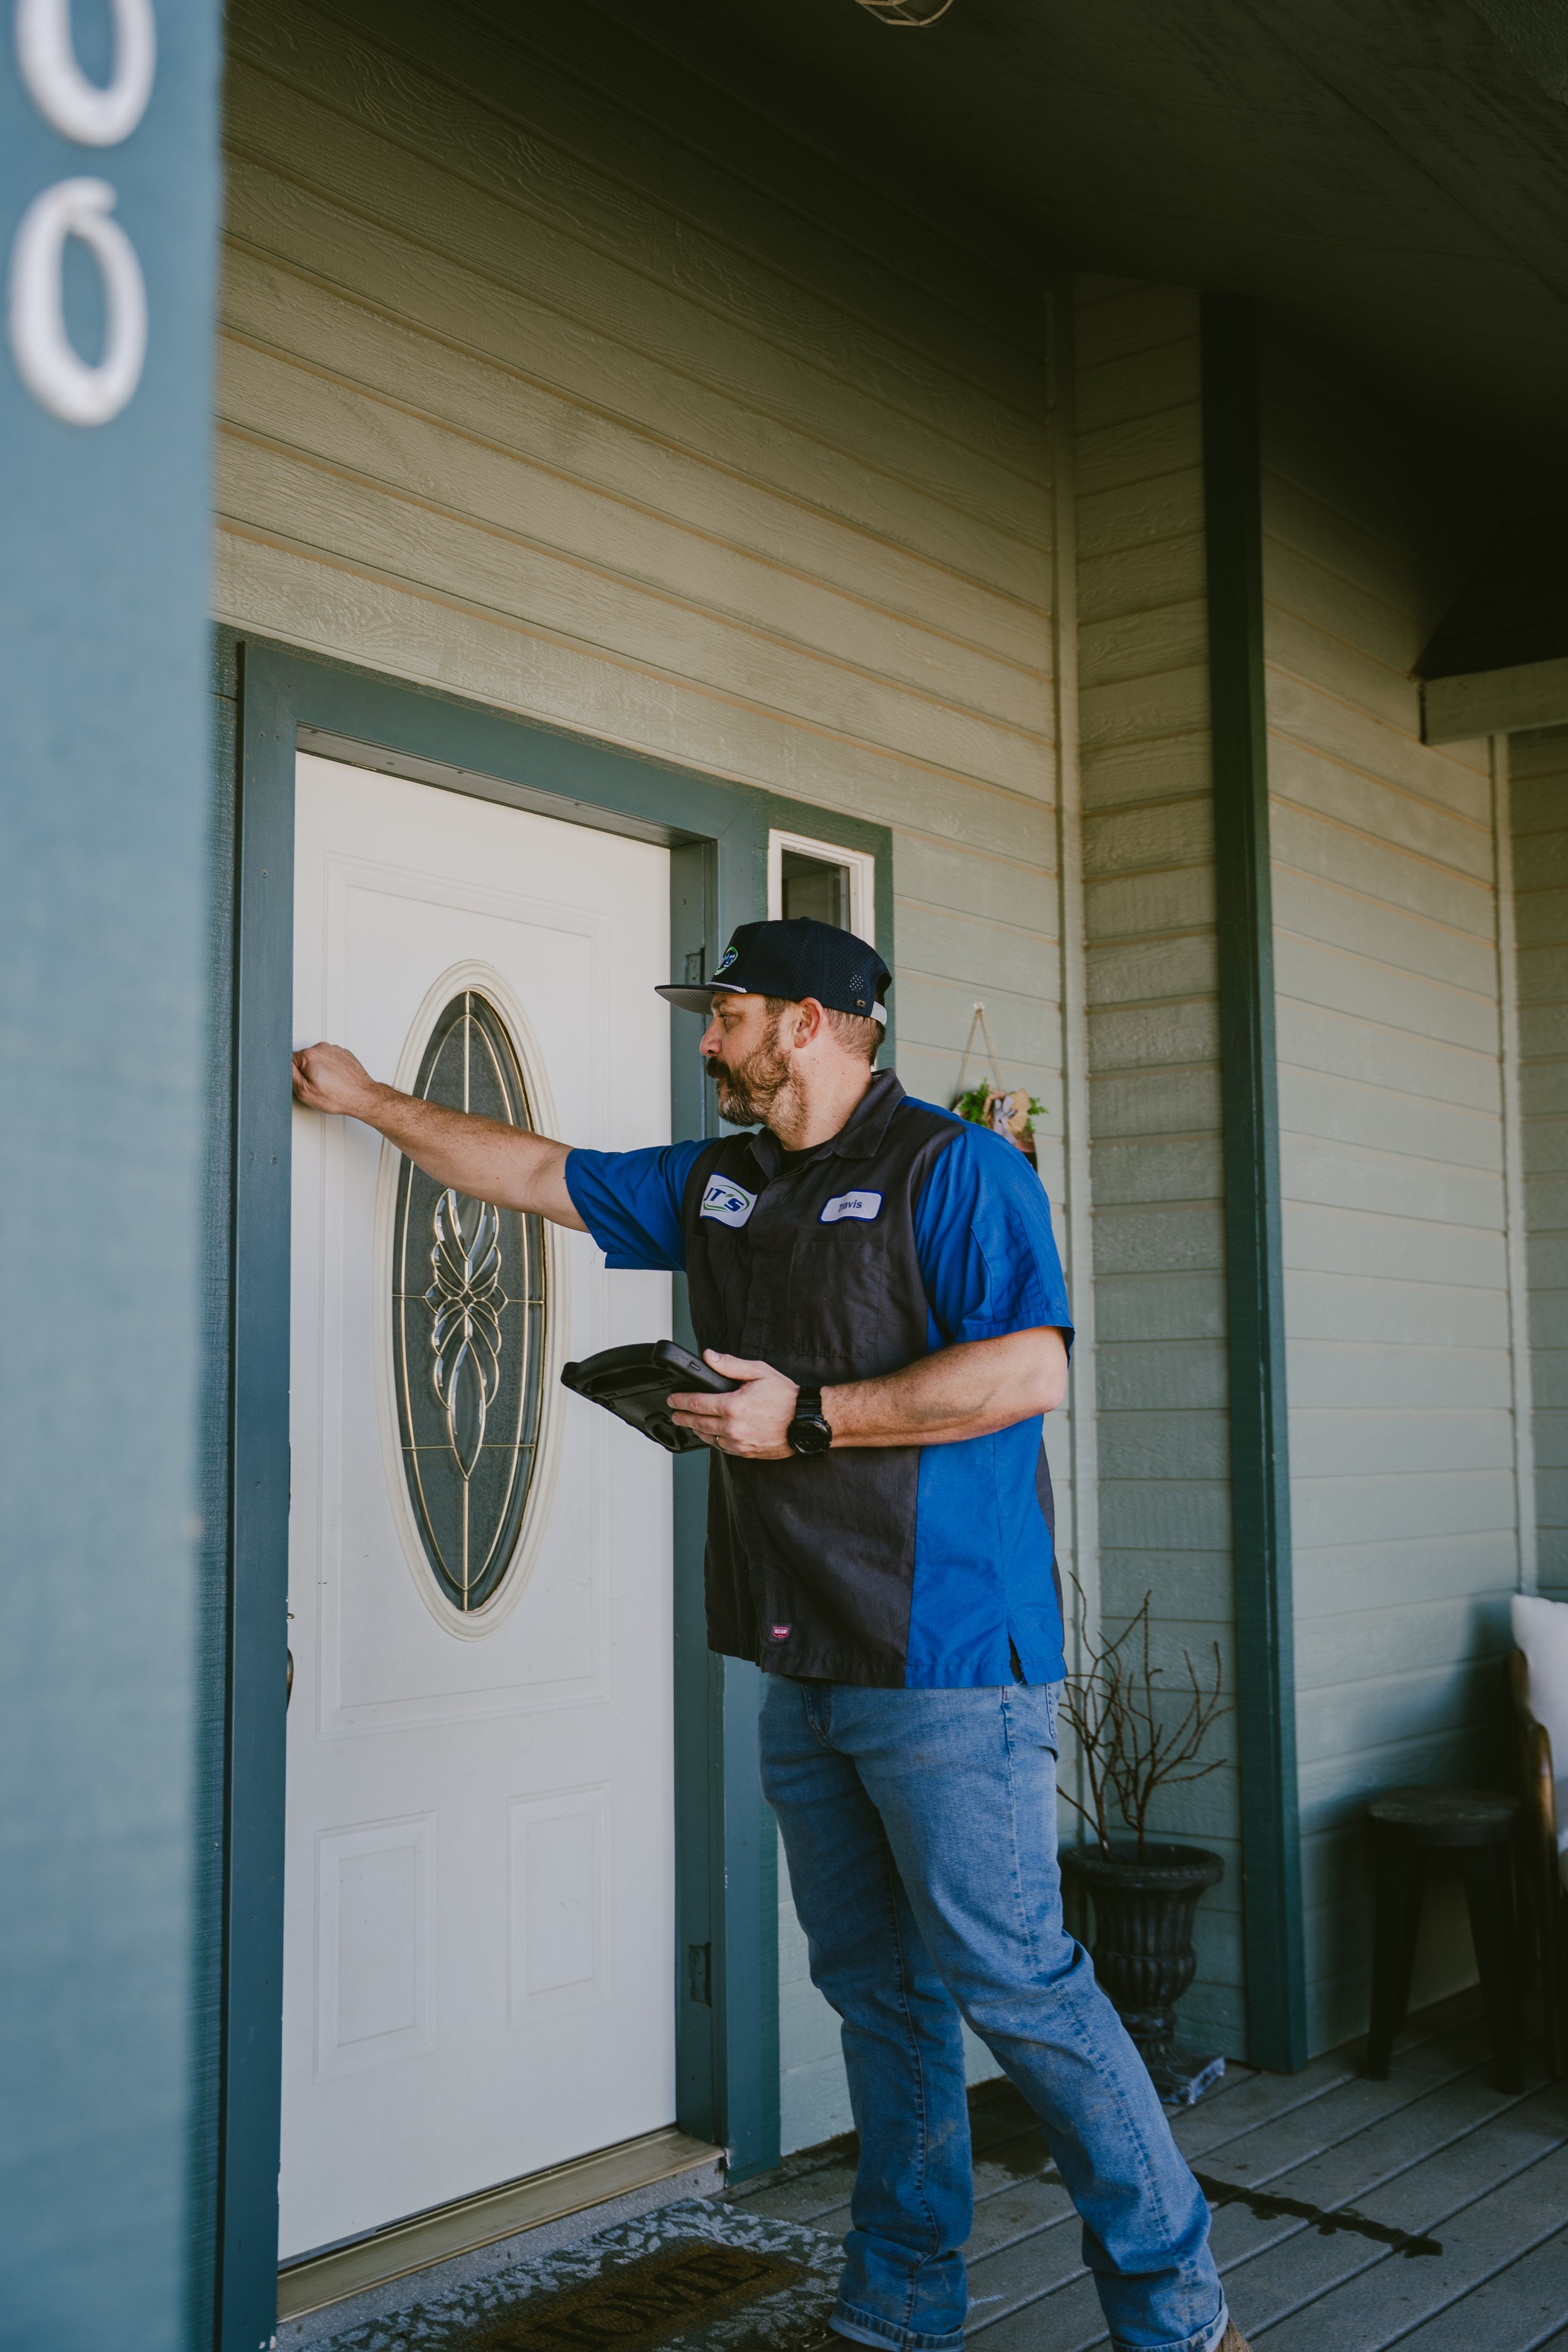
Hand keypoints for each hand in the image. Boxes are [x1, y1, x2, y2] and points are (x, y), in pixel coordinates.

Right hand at [293, 1041, 382, 1118]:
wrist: (363, 1097)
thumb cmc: (338, 1097)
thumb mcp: (305, 1092)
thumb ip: (290, 1076)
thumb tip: (284, 1066)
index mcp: (309, 1055)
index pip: (290, 1060)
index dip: (294, 1074)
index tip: (301, 1082)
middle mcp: (322, 1048)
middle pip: (304, 1059)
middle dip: (306, 1072)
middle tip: (316, 1086)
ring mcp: (335, 1050)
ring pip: (318, 1060)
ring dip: (320, 1071)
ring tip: (329, 1085)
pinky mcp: (344, 1054)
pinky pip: (331, 1060)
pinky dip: (331, 1070)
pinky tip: (336, 1081)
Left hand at [667, 1351, 800, 1459]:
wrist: (806, 1421)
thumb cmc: (786, 1396)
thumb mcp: (759, 1372)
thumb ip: (730, 1365)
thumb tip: (709, 1357)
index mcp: (732, 1406)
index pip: (696, 1403)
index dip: (681, 1400)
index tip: (673, 1399)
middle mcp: (732, 1428)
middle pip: (698, 1423)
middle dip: (683, 1417)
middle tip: (674, 1414)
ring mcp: (739, 1443)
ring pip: (708, 1438)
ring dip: (696, 1431)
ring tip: (690, 1424)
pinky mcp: (747, 1453)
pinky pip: (723, 1448)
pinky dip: (714, 1441)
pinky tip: (712, 1435)